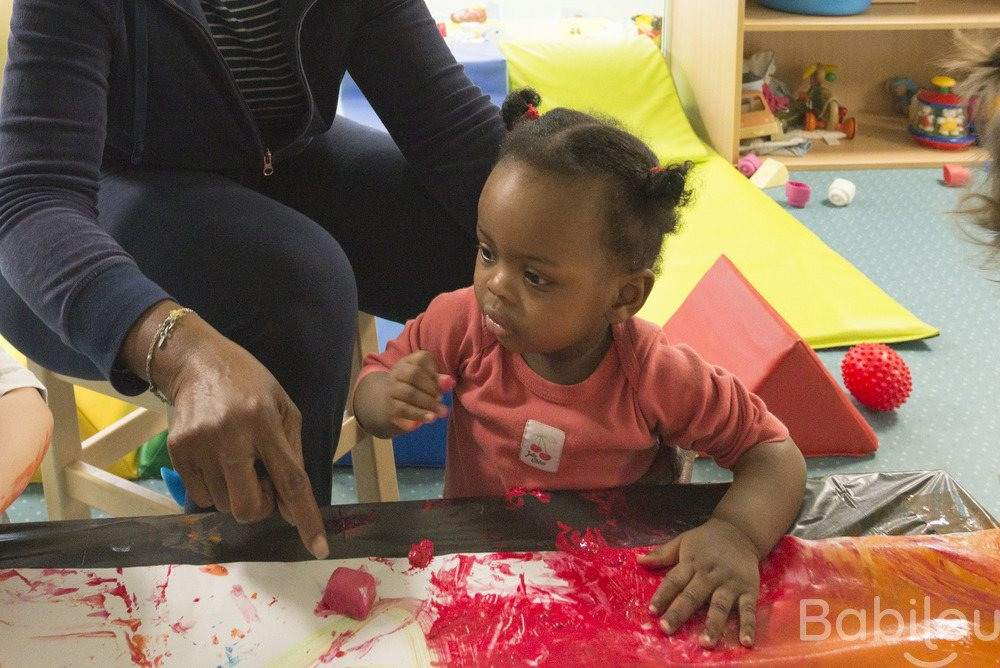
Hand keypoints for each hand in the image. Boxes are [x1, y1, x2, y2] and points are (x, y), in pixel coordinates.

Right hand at [118, 302, 327, 559]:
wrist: (197, 362)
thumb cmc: (251, 385)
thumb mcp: (284, 408)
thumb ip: (291, 456)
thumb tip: (291, 508)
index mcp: (263, 422)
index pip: (289, 480)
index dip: (305, 517)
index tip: (318, 547)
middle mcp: (229, 435)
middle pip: (248, 507)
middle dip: (260, 506)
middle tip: (261, 480)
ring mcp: (199, 445)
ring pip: (224, 506)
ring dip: (237, 494)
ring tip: (238, 461)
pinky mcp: (177, 452)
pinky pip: (201, 496)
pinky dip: (216, 488)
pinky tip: (217, 459)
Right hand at [384, 351, 452, 431]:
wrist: (389, 403)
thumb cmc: (414, 387)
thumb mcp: (425, 380)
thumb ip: (437, 380)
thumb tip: (450, 382)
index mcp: (408, 362)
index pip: (421, 358)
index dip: (433, 370)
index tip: (441, 382)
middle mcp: (397, 373)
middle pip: (414, 375)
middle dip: (431, 387)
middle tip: (441, 398)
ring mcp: (392, 390)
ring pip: (410, 393)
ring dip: (429, 403)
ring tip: (442, 411)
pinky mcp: (390, 407)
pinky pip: (404, 409)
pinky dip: (419, 414)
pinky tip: (431, 418)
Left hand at [637, 517, 760, 648]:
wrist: (740, 531)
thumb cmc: (706, 540)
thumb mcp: (682, 541)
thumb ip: (662, 554)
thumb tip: (639, 561)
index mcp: (692, 563)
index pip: (674, 580)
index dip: (662, 595)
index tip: (652, 611)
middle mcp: (710, 574)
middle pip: (693, 596)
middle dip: (679, 613)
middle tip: (667, 629)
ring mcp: (730, 583)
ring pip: (720, 605)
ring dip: (713, 624)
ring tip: (705, 642)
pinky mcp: (748, 589)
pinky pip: (748, 609)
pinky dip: (748, 625)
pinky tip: (745, 641)